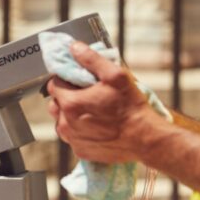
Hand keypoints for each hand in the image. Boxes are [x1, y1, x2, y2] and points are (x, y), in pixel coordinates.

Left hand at [46, 41, 160, 161]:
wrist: (145, 139)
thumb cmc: (131, 107)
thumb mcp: (115, 76)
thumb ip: (91, 59)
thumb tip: (74, 48)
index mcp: (70, 103)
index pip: (54, 85)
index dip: (65, 79)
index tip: (78, 80)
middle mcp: (66, 123)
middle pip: (56, 104)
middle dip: (67, 97)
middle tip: (87, 95)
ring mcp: (73, 139)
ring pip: (62, 121)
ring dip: (71, 115)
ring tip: (92, 111)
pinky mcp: (81, 151)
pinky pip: (73, 137)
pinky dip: (79, 130)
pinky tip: (96, 126)